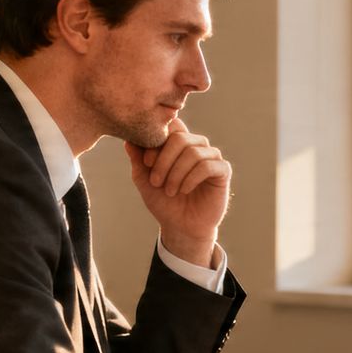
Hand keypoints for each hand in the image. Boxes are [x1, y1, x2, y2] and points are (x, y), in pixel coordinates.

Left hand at [125, 118, 231, 265]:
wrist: (181, 227)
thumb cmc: (164, 202)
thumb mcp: (144, 180)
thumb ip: (138, 159)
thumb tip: (128, 140)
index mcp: (178, 143)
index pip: (171, 125)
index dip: (157, 140)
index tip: (146, 162)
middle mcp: (196, 145)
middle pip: (180, 138)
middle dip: (164, 161)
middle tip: (156, 181)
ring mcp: (211, 157)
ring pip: (193, 152)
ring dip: (176, 173)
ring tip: (170, 191)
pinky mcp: (222, 171)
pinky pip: (207, 166)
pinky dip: (191, 178)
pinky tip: (184, 190)